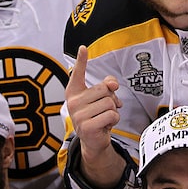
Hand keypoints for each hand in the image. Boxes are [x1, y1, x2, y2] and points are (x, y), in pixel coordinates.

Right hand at [64, 45, 124, 188]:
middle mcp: (73, 102)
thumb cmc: (96, 116)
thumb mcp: (100, 99)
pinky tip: (106, 125)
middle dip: (111, 99)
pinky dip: (114, 120)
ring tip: (104, 118)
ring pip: (109, 103)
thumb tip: (112, 84)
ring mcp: (78, 114)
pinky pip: (111, 115)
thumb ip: (106, 86)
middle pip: (104, 89)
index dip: (81, 60)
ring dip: (113, 111)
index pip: (77, 73)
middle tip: (106, 109)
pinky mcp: (86, 126)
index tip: (83, 48)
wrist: (93, 141)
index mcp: (74, 92)